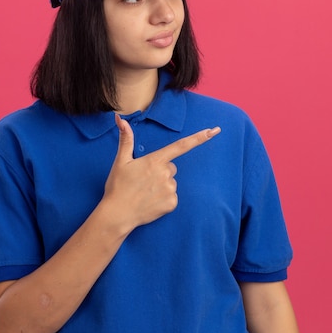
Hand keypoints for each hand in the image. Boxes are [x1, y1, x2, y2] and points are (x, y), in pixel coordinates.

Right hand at [102, 114, 220, 230]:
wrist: (117, 214)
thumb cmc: (118, 186)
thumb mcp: (121, 160)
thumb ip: (126, 139)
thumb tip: (119, 118)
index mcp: (155, 160)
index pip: (181, 146)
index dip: (199, 137)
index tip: (214, 130)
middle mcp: (165, 174)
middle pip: (171, 167)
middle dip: (161, 171)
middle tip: (144, 180)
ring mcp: (170, 189)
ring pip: (171, 182)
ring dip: (162, 186)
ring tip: (145, 192)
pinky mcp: (172, 203)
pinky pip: (172, 197)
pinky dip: (163, 199)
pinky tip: (150, 201)